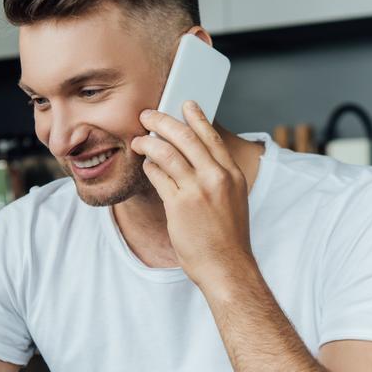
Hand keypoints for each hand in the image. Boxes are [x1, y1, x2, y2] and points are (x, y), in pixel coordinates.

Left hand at [132, 101, 253, 290]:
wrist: (227, 267)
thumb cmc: (227, 238)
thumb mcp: (233, 200)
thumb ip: (219, 179)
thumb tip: (199, 161)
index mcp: (233, 174)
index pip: (211, 136)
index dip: (196, 117)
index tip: (184, 104)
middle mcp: (217, 177)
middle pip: (186, 137)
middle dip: (163, 121)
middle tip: (148, 115)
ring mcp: (198, 190)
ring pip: (168, 152)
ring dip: (149, 142)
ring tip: (138, 140)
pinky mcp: (180, 204)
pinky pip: (158, 175)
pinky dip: (149, 166)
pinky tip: (145, 164)